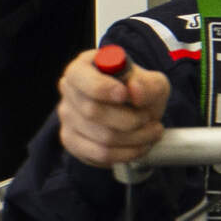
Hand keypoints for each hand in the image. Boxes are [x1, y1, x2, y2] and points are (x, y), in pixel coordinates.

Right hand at [56, 45, 170, 166]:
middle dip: (130, 118)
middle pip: (92, 111)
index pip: (80, 77)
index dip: (102, 87)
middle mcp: (69, 90)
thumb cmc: (140, 91)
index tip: (124, 94)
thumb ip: (148, 84)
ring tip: (153, 132)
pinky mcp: (72, 141)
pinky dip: (127, 153)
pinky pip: (100, 153)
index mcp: (83, 67)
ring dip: (135, 138)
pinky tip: (141, 146)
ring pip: (101, 136)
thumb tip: (134, 91)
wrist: (135, 111)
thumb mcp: (152, 82)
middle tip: (151, 118)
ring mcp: (67, 117)